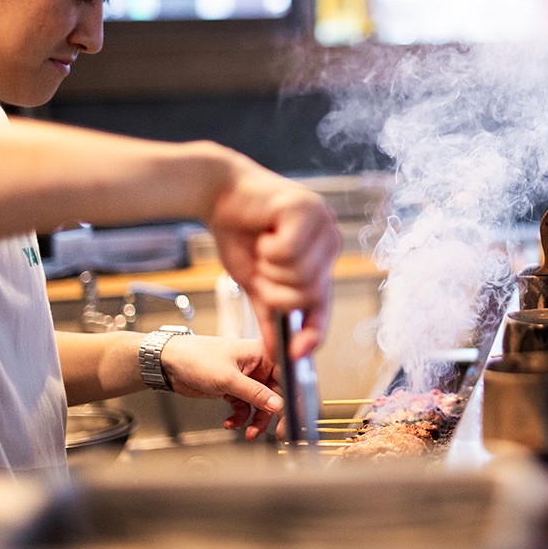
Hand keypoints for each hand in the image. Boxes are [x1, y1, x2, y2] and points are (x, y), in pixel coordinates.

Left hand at [159, 335, 282, 440]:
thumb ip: (255, 394)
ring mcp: (246, 379)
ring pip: (261, 405)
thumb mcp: (228, 378)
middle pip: (276, 394)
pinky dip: (240, 418)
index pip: (286, 376)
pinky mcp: (234, 390)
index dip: (291, 397)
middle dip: (274, 414)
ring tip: (248, 432)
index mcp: (262, 353)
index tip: (291, 415)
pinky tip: (231, 422)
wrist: (168, 363)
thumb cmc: (196, 357)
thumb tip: (278, 405)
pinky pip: (245, 408)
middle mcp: (258, 366)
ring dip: (256, 421)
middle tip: (277, 431)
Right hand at [207, 157, 341, 360]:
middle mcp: (330, 242)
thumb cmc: (240, 233)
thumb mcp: (256, 282)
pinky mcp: (308, 208)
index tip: (297, 353)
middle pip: (309, 294)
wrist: (218, 194)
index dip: (312, 331)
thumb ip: (270, 315)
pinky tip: (265, 230)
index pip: (323, 304)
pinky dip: (269, 248)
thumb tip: (276, 354)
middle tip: (262, 267)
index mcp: (322, 260)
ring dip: (270, 267)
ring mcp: (324, 223)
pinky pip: (290, 252)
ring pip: (301, 275)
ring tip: (263, 245)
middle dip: (275, 290)